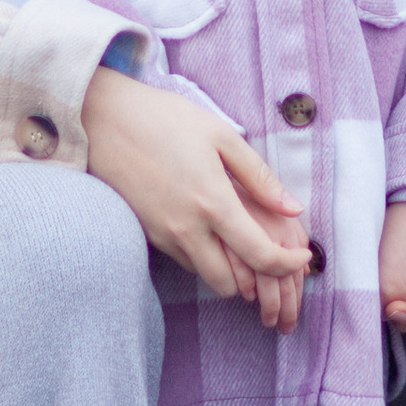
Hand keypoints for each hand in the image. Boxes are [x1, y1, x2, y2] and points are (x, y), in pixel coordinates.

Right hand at [83, 70, 310, 308]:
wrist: (103, 120)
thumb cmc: (166, 119)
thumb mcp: (221, 136)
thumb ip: (259, 177)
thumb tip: (293, 209)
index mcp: (212, 203)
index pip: (260, 255)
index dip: (289, 264)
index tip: (302, 256)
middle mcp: (187, 229)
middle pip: (230, 285)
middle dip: (256, 279)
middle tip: (269, 254)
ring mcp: (163, 235)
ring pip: (204, 276)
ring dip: (228, 270)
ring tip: (241, 240)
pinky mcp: (147, 233)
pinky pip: (183, 259)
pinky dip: (203, 256)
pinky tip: (210, 229)